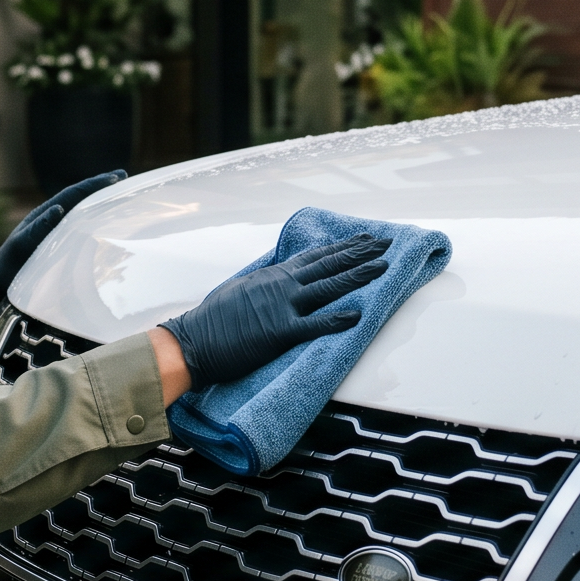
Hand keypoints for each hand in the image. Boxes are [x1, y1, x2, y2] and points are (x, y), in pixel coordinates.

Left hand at [0, 170, 124, 302]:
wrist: (1, 278)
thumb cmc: (10, 261)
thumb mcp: (21, 244)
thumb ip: (38, 227)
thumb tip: (57, 209)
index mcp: (45, 213)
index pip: (73, 194)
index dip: (94, 185)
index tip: (115, 178)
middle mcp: (53, 218)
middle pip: (81, 197)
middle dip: (101, 186)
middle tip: (124, 177)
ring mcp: (57, 229)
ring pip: (82, 210)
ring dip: (101, 201)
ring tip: (122, 193)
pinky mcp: (60, 242)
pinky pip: (81, 227)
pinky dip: (96, 220)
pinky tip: (109, 221)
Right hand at [158, 234, 388, 386]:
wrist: (193, 341)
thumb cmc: (213, 320)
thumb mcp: (242, 290)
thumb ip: (266, 284)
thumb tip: (280, 279)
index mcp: (273, 275)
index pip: (316, 256)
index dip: (343, 248)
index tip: (364, 239)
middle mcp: (281, 285)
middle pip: (329, 265)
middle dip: (360, 254)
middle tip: (386, 244)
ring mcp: (281, 306)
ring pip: (328, 287)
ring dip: (358, 276)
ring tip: (383, 268)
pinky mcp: (279, 332)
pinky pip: (314, 324)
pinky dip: (337, 319)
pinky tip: (358, 314)